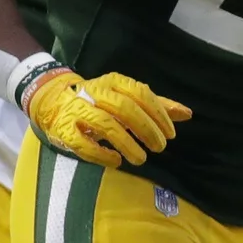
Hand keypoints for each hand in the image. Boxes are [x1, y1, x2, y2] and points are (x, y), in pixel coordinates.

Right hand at [23, 67, 190, 167]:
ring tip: (141, 159)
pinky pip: (82, 143)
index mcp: (114, 82)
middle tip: (160, 147)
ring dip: (127, 143)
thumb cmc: (100, 101)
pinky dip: (101, 154)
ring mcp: (77, 110)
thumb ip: (156, 105)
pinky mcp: (63, 129)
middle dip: (146, 129)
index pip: (142, 94)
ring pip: (105, 124)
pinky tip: (116, 161)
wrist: (53, 100)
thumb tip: (188, 114)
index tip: (171, 134)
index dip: (159, 114)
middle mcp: (95, 92)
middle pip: (126, 109)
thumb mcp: (127, 97)